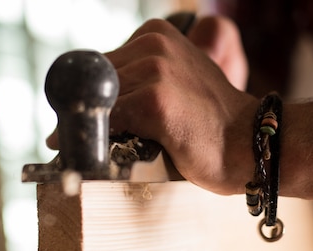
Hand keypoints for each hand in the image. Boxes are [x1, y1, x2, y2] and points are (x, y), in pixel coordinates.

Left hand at [46, 16, 256, 194]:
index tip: (70, 119)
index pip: (98, 64)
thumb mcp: (173, 82)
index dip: (83, 94)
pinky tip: (88, 154)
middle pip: (92, 80)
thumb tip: (84, 100)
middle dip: (77, 111)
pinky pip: (108, 120)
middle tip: (62, 140)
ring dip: (81, 128)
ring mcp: (155, 70)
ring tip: (72, 150)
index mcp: (156, 34)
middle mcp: (154, 44)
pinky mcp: (155, 101)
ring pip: (97, 101)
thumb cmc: (208, 123)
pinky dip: (94, 139)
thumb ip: (136, 79)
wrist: (250, 144)